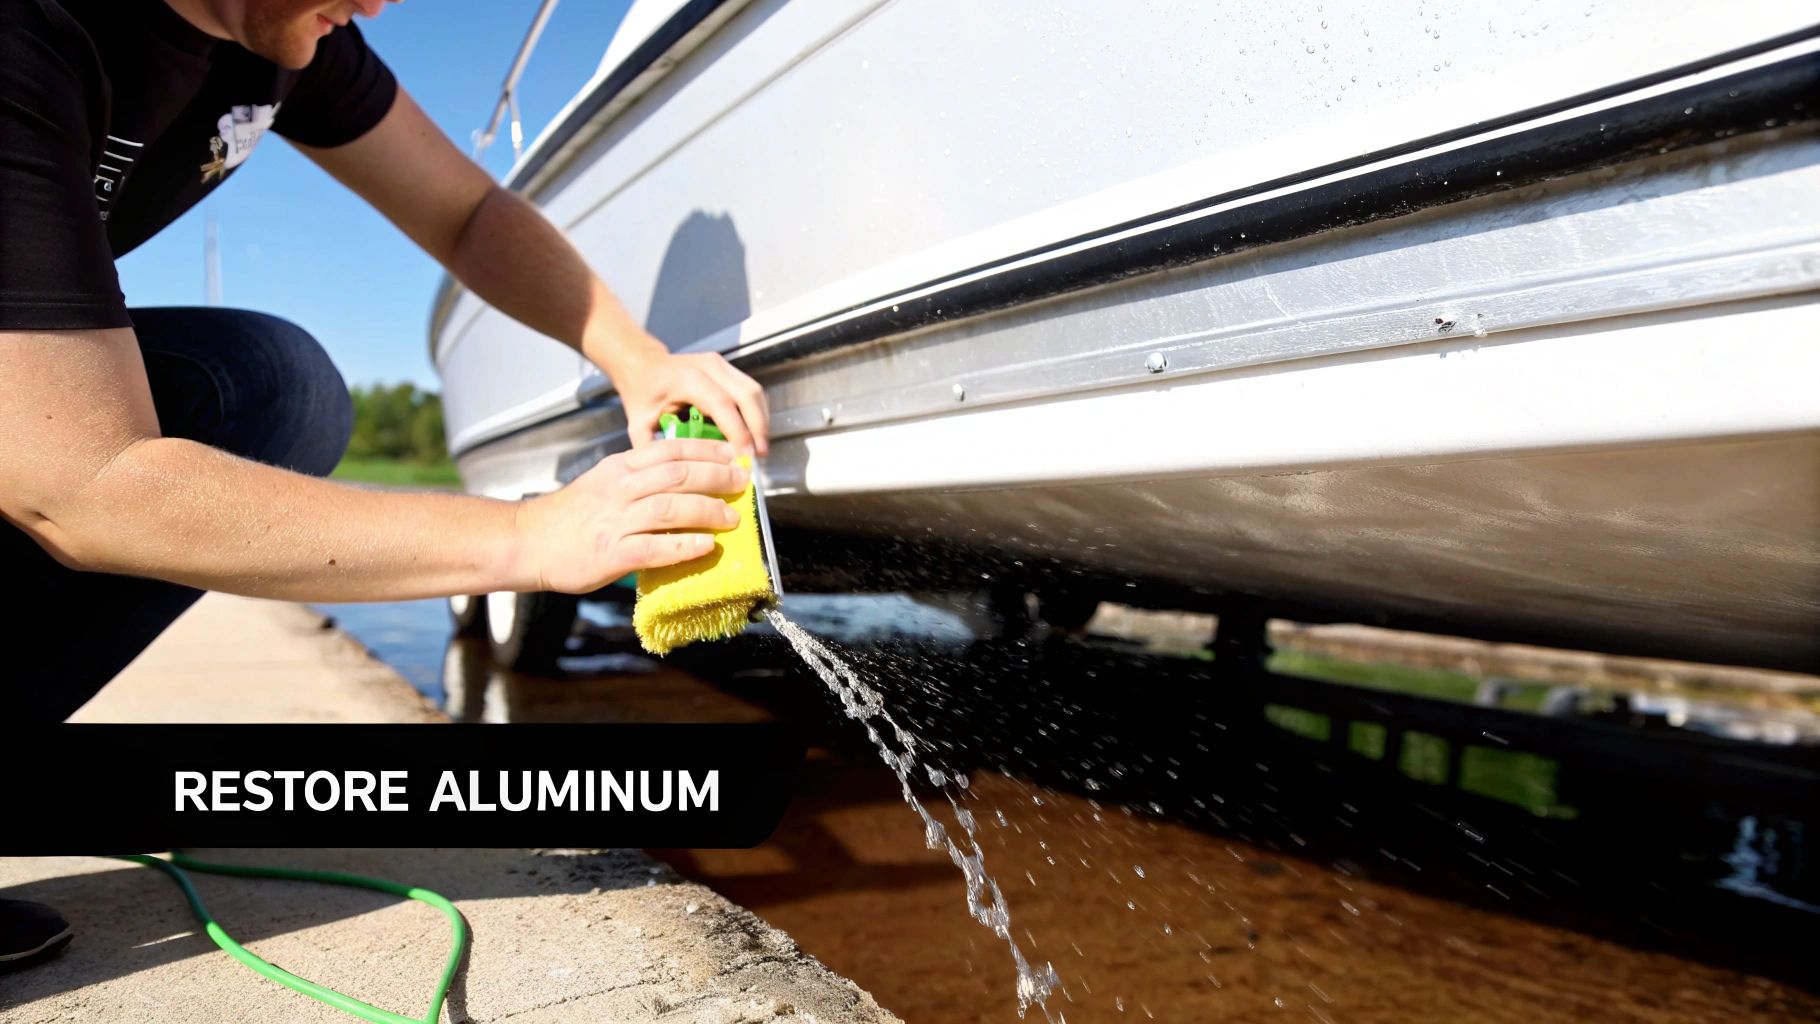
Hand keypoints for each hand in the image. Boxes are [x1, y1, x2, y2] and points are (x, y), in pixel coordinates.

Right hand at [514, 439, 748, 593]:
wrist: (527, 542)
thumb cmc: (569, 517)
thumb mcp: (602, 483)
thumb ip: (638, 479)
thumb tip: (684, 482)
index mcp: (619, 469)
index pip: (670, 450)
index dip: (706, 450)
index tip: (733, 454)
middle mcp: (620, 489)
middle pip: (677, 474)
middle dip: (716, 476)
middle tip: (742, 483)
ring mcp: (615, 521)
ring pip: (670, 507)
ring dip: (707, 510)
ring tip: (731, 518)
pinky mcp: (612, 553)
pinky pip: (655, 547)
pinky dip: (685, 546)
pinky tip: (706, 546)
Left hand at [612, 345, 770, 455]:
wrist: (643, 364)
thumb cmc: (641, 393)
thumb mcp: (638, 422)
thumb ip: (652, 449)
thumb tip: (670, 476)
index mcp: (687, 379)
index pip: (722, 404)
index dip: (738, 431)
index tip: (745, 456)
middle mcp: (709, 366)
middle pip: (747, 394)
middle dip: (758, 427)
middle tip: (759, 456)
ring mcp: (721, 365)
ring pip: (754, 391)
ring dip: (761, 420)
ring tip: (760, 448)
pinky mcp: (728, 370)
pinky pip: (751, 391)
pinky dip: (756, 413)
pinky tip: (754, 434)